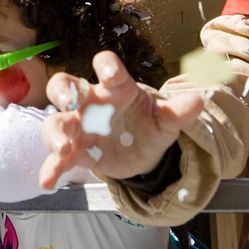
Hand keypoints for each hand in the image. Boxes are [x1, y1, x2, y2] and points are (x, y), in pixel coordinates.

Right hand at [39, 51, 203, 188]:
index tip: (109, 72)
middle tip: (69, 101)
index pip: (106, 67)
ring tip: (63, 147)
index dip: (105, 66)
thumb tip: (200, 100)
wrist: (141, 153)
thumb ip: (178, 112)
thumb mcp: (166, 121)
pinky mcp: (76, 152)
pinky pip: (58, 159)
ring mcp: (80, 128)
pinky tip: (48, 182)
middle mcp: (91, 103)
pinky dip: (51, 169)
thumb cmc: (149, 126)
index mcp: (116, 88)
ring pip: (56, 122)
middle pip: (65, 86)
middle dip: (64, 91)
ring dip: (55, 133)